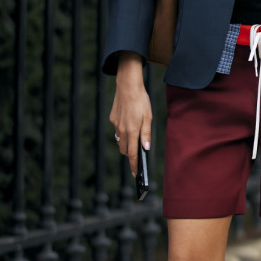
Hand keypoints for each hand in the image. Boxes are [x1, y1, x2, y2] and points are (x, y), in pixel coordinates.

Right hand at [109, 53, 152, 176]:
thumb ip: (146, 134)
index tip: (136, 175)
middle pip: (125, 150)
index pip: (133, 154)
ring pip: (120, 141)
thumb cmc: (141, 101)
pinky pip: (118, 129)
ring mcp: (115, 125)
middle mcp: (122, 130)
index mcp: (132, 131)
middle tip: (138, 154)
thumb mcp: (148, 117)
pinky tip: (129, 121)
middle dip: (131, 155)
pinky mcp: (112, 119)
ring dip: (127, 143)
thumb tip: (146, 148)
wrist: (127, 86)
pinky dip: (123, 130)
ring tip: (135, 136)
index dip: (134, 166)